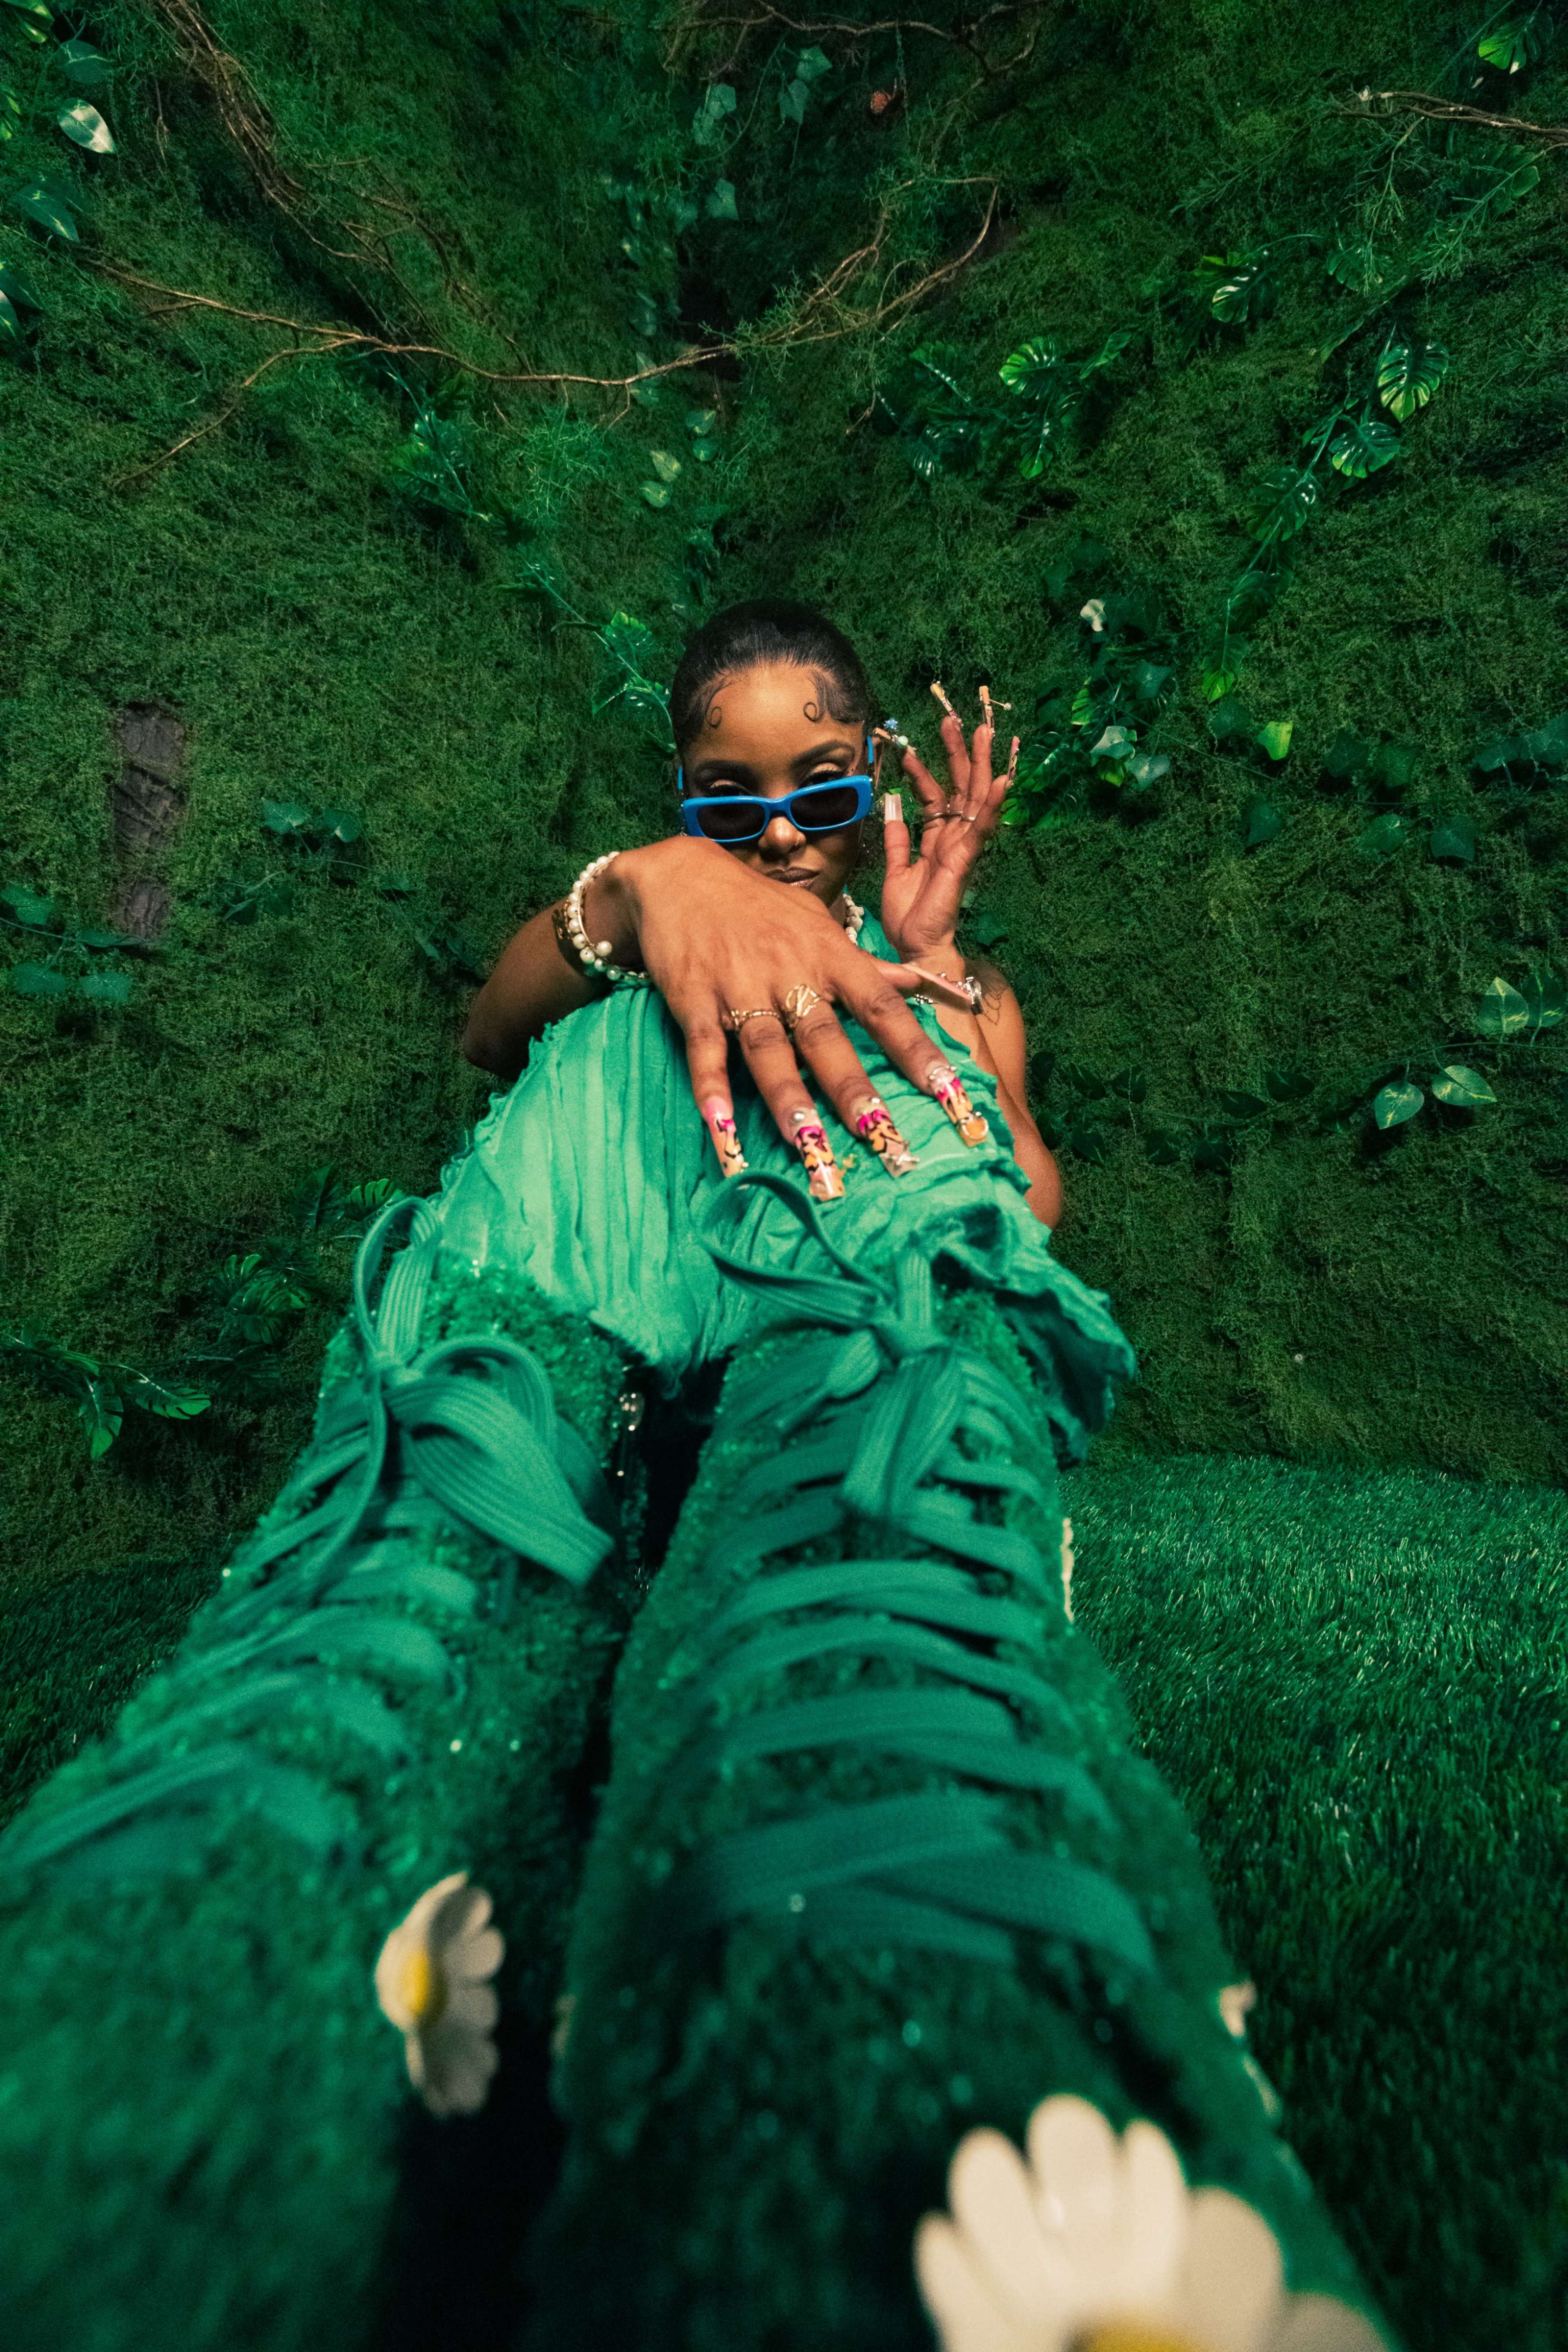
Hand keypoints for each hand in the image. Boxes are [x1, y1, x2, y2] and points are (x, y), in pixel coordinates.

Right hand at [598, 839, 988, 1194]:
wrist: (682, 875)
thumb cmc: (759, 906)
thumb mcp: (817, 923)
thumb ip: (866, 963)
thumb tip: (920, 984)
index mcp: (829, 955)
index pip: (881, 1007)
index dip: (915, 1049)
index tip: (949, 1091)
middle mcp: (790, 972)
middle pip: (826, 1037)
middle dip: (853, 1089)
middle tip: (881, 1136)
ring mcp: (740, 986)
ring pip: (769, 1048)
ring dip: (788, 1097)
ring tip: (807, 1144)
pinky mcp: (694, 998)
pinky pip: (705, 1049)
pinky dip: (711, 1088)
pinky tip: (721, 1128)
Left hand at [879, 708, 1017, 964]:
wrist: (915, 946)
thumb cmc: (908, 915)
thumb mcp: (895, 869)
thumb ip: (898, 839)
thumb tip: (893, 807)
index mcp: (936, 840)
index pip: (935, 797)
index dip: (925, 771)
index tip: (911, 748)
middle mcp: (953, 839)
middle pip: (960, 788)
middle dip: (959, 754)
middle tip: (955, 719)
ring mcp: (962, 848)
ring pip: (975, 799)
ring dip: (980, 765)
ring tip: (983, 732)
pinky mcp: (965, 860)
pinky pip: (981, 828)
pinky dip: (992, 804)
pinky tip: (1002, 780)